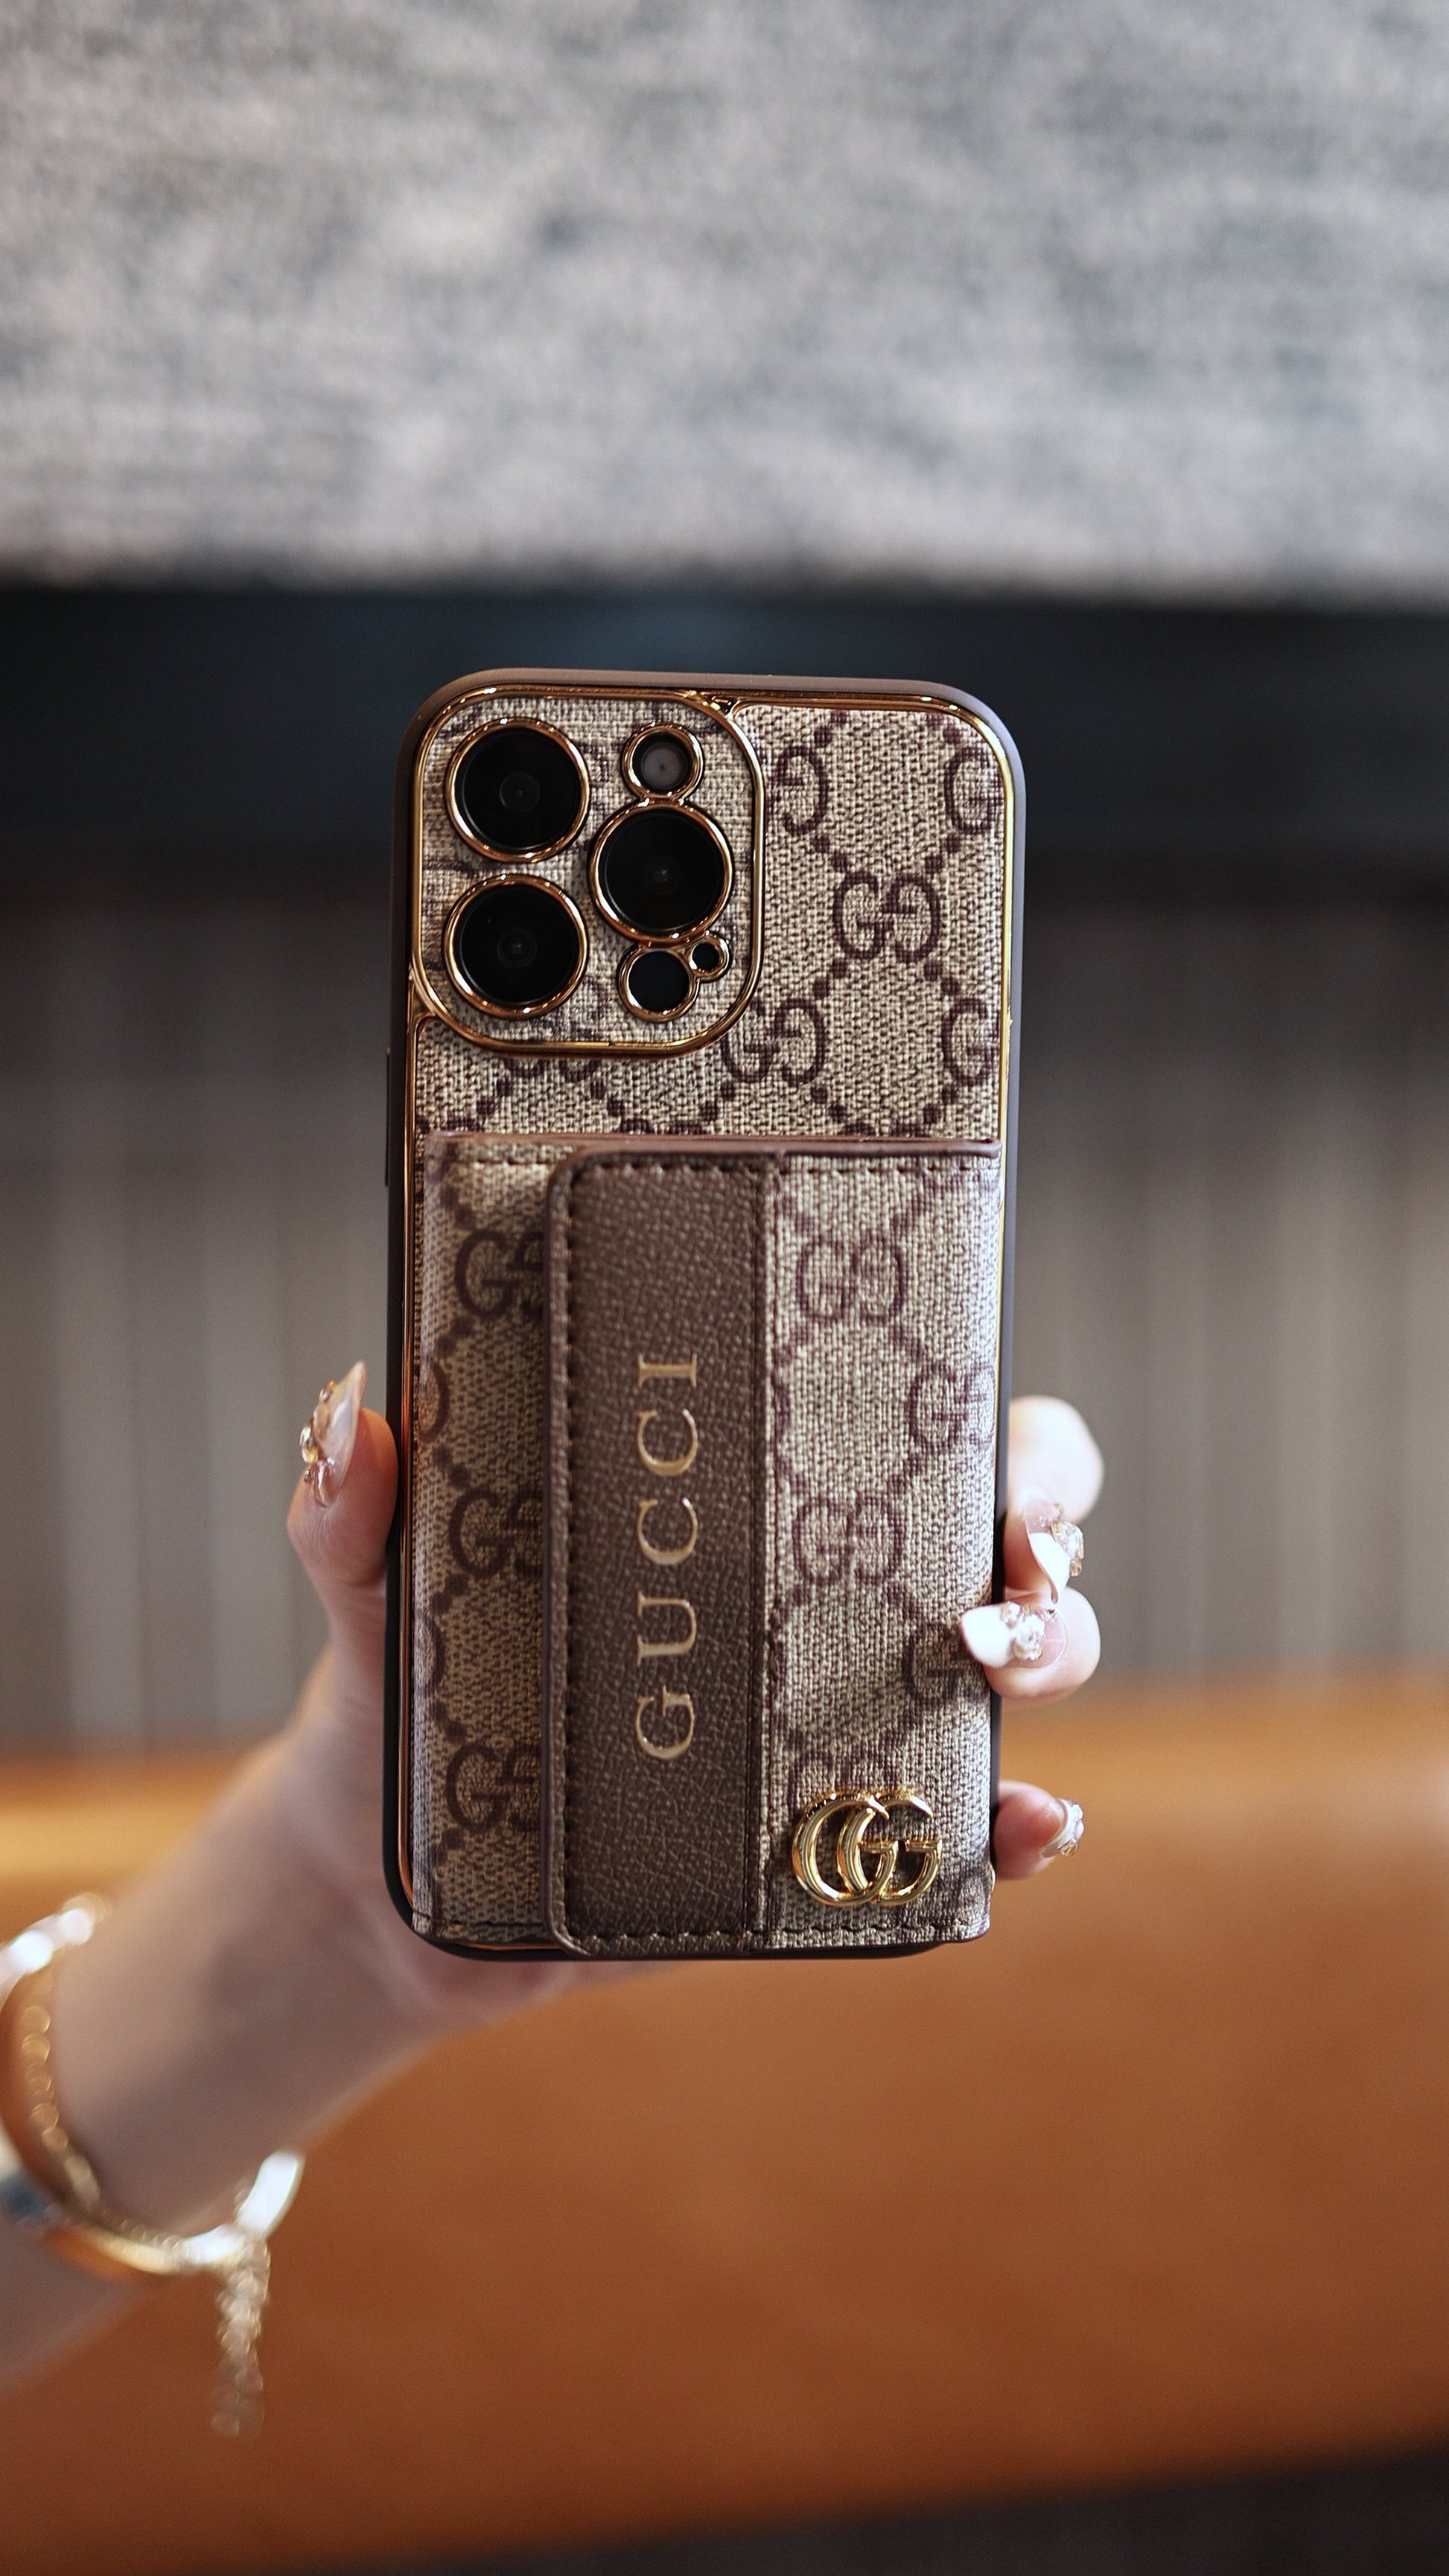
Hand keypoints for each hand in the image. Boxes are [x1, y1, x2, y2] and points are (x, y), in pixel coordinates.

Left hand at [286, 1373, 1103, 1970]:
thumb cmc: (409, 1695)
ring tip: (989, 1673)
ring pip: (1014, 1669)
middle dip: (1046, 1533)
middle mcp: (822, 1597)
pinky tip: (1030, 1831)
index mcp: (749, 1507)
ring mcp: (839, 1719)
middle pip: (1005, 1533)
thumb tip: (348, 1413)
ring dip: (1052, 1656)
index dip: (997, 1429)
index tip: (995, 1453)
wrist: (385, 1882)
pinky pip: (956, 1837)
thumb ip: (353, 1515)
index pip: (915, 1428)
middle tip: (1003, 1570)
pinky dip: (1015, 1834)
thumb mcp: (379, 1594)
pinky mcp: (825, 1843)